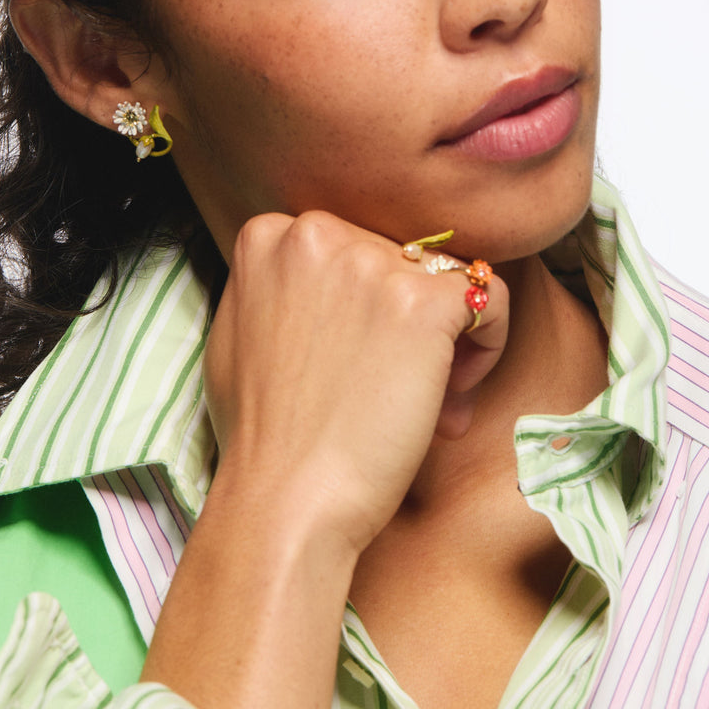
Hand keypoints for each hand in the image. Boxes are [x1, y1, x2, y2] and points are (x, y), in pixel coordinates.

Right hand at [204, 210, 508, 558]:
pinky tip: (457, 395)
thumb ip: (282, 287)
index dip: (369, 302)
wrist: (281, 502)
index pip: (352, 243)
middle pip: (400, 257)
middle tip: (403, 388)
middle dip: (410, 320)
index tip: (368, 355)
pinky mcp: (422, 303)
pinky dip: (489, 343)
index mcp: (270, 234)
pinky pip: (490, 298)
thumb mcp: (242, 333)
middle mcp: (316, 231)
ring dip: (449, 339)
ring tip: (434, 403)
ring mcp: (370, 264)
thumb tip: (334, 282)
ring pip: (447, 277)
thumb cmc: (262, 437)